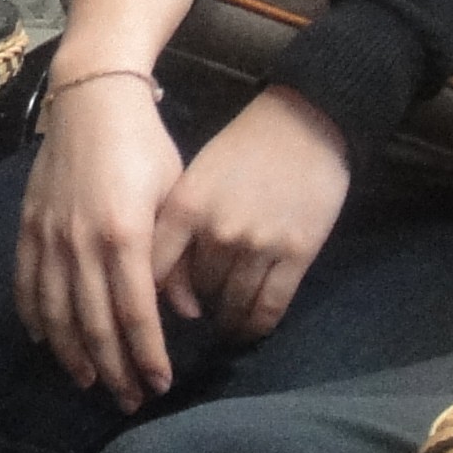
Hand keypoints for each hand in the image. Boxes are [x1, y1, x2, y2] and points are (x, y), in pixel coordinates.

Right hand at [15, 73, 186, 407]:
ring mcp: (49, 237)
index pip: (135, 315)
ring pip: (57, 313)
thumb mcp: (174, 198)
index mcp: (124, 237)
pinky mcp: (29, 227)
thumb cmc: (145, 145)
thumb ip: (175, 259)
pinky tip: (46, 342)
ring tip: (89, 382)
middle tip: (129, 399)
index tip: (160, 385)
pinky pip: (27, 285)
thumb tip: (184, 312)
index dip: (147, 356)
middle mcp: (81, 244)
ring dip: (73, 354)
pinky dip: (35, 318)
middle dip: (113, 369)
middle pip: (95, 325)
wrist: (92, 99)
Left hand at [154, 86, 353, 344]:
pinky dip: (256, 325)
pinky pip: (270, 306)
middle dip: (196, 304)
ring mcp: (258, 244)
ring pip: (232, 303)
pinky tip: (249, 329)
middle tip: (198, 313)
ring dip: (226, 319)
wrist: (304, 123)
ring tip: (224, 325)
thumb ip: (176, 221)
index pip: (154, 269)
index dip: (148, 297)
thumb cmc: (243, 147)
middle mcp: (217, 231)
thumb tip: (158, 272)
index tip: (148, 312)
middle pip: (196, 290)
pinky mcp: (296, 254)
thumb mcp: (196, 177)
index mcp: (185, 207)